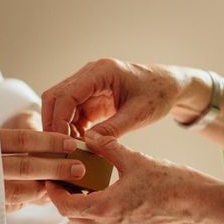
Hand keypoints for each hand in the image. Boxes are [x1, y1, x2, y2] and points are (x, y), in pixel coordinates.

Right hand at [1, 111, 84, 212]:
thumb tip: (54, 137)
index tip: (71, 144)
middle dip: (55, 169)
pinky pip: (10, 206)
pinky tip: (47, 195)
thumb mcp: (0, 127)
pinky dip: (30, 201)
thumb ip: (26, 126)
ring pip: (19, 192)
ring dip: (46, 189)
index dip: (49, 142)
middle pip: (24, 167)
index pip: (22, 140)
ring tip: (66, 184)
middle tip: (79, 168)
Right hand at [41, 58, 196, 137]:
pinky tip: (78, 146)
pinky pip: (71, 113)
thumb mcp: (138, 115)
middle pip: (55, 97)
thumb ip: (112, 129)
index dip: (59, 120)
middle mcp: (90, 74)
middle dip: (53, 124)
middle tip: (58, 149)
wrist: (170, 87)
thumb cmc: (158, 95)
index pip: (66, 94)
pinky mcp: (90, 97)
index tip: (61, 143)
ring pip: (60, 106)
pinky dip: (71, 129)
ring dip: (61, 128)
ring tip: (69, 151)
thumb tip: (87, 144)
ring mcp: (88, 85)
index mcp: (101, 72)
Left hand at [46, 130, 217, 223]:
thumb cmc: (171, 182)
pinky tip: (102, 193)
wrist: (200, 205)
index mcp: (106, 209)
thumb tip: (89, 135)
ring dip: (79, 206)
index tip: (50, 176)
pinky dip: (95, 212)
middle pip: (72, 216)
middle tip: (61, 177)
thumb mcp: (134, 159)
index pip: (64, 205)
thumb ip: (107, 147)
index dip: (53, 191)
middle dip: (63, 197)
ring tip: (80, 183)